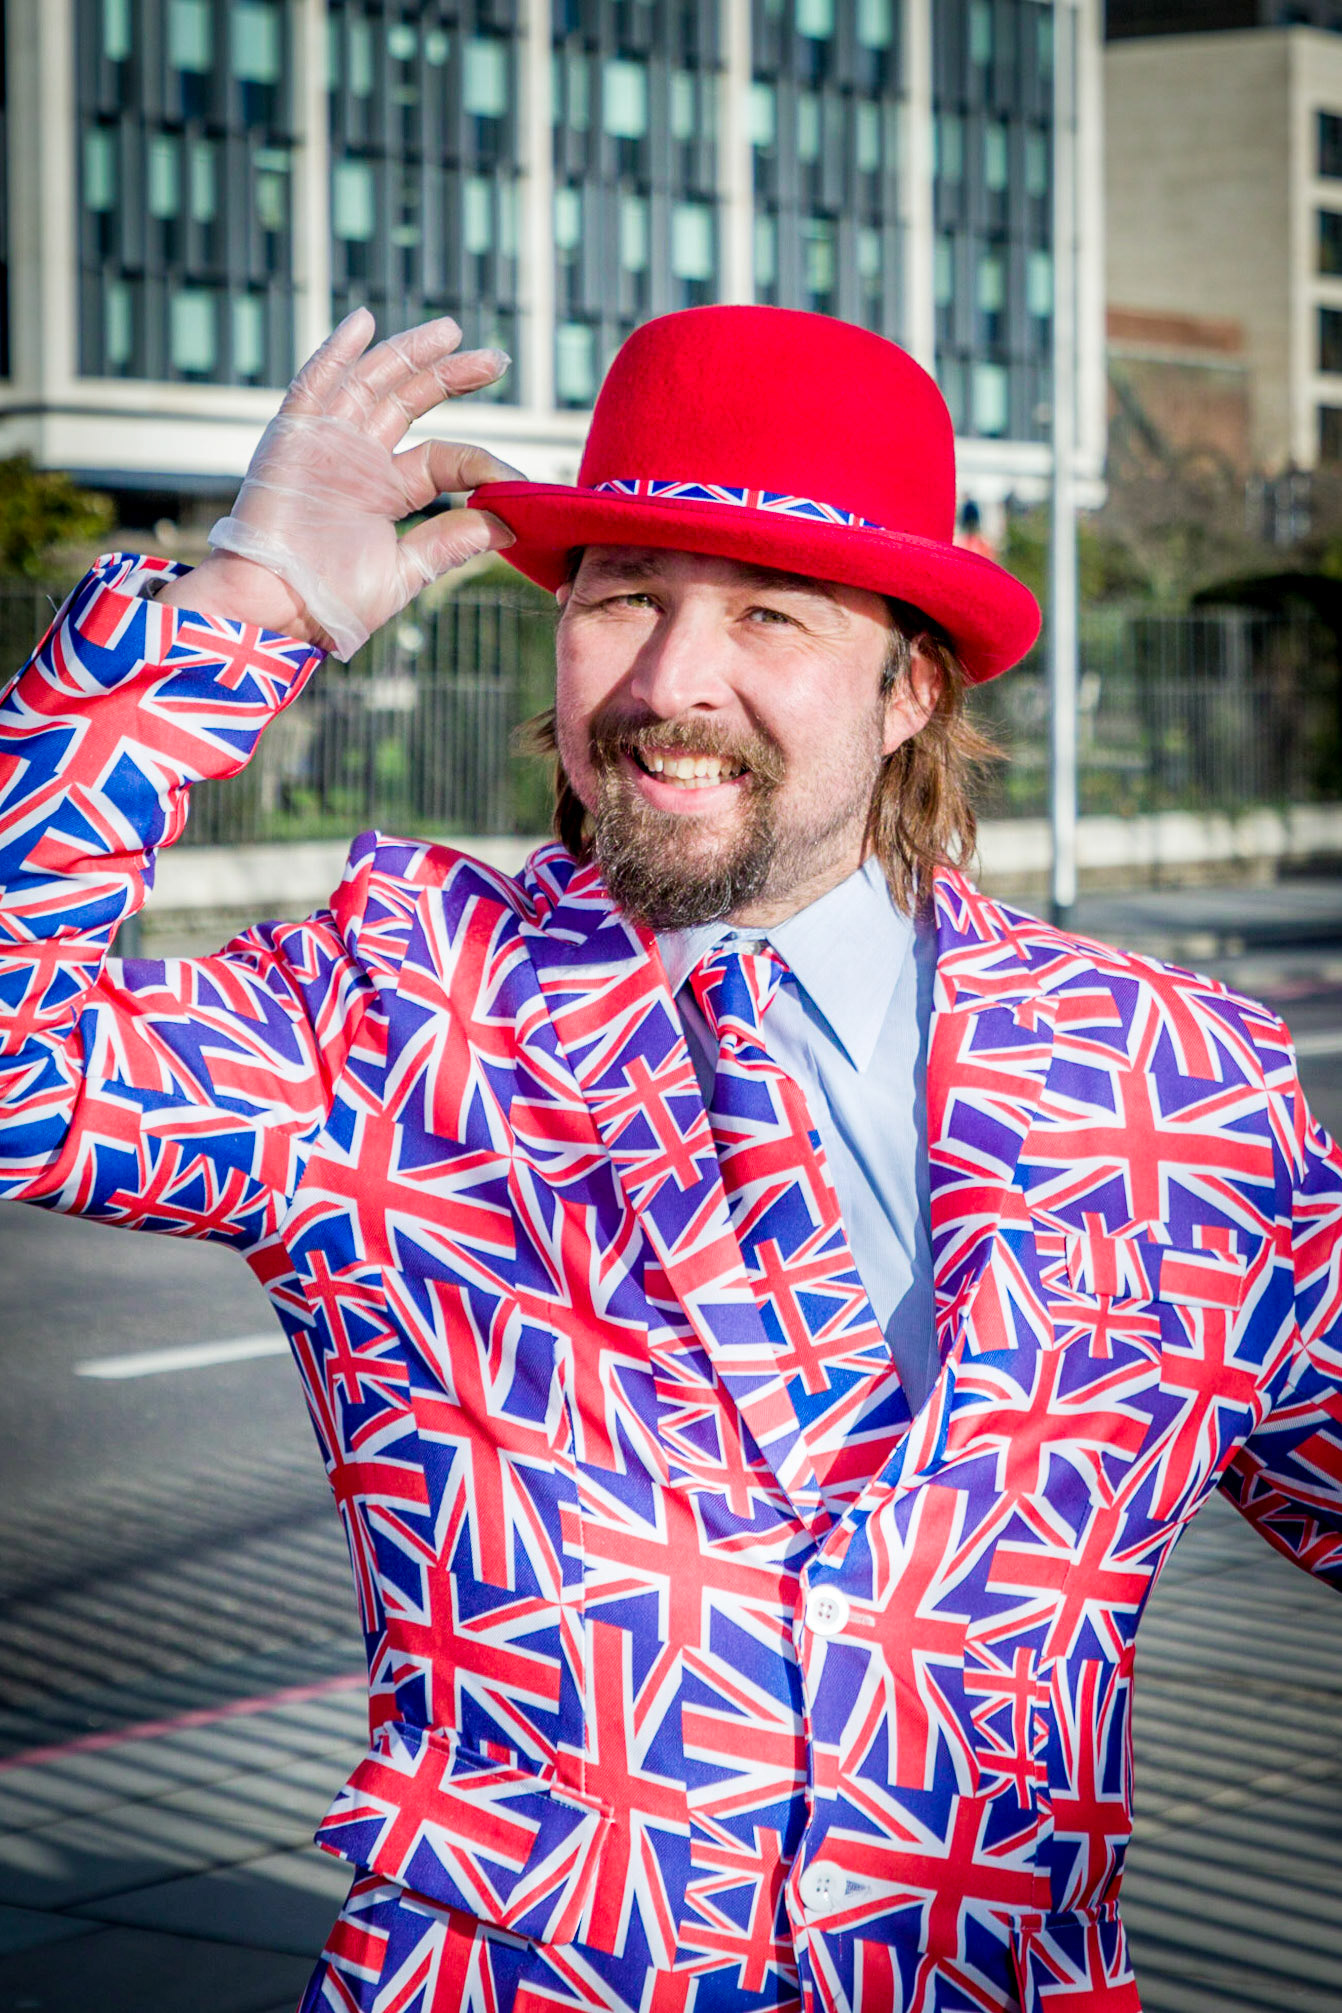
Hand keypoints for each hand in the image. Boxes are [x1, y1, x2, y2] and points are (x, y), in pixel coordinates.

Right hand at [157, 310, 521, 656]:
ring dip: (408, 353)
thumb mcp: (403, 572)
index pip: (444, 458)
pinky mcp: (291, 438)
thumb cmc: (330, 602)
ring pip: (371, 382)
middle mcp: (359, 458)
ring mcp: (326, 443)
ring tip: (449, 330)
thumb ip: (450, 543)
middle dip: (450, 375)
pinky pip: (313, 384)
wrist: (274, 610)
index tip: (517, 480)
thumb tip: (508, 524)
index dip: (482, 463)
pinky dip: (336, 352)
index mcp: (388, 489)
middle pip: (410, 401)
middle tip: (496, 358)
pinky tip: (363, 322)